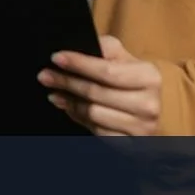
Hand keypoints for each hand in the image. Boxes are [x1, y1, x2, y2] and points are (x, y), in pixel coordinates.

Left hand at [38, 35, 162, 135]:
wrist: (149, 110)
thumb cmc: (131, 81)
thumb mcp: (123, 59)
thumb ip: (105, 48)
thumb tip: (77, 49)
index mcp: (149, 77)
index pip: (106, 71)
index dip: (79, 64)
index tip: (56, 58)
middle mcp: (149, 104)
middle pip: (96, 93)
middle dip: (67, 83)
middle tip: (45, 76)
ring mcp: (142, 128)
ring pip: (94, 114)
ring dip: (70, 103)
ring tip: (56, 94)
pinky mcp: (132, 146)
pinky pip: (97, 132)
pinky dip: (80, 119)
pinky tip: (70, 109)